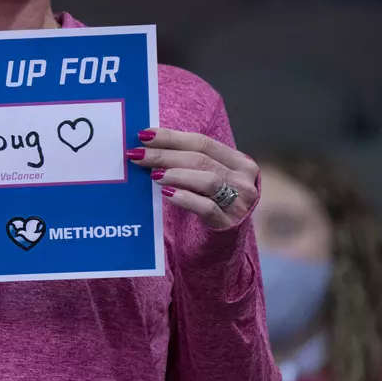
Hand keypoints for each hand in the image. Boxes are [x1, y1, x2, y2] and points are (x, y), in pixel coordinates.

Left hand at [129, 128, 258, 230]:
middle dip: (165, 155)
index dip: (172, 137)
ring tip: (152, 174)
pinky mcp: (228, 224)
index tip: (144, 135)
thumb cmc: (211, 206)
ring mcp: (239, 204)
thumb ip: (190, 163)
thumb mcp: (208, 180)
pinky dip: (185, 198)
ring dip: (176, 174)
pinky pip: (206, 207)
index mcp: (240, 163)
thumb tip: (150, 145)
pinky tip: (166, 194)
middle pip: (201, 159)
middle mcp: (243, 181)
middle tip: (138, 154)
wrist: (224, 245)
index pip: (202, 142)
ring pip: (207, 180)